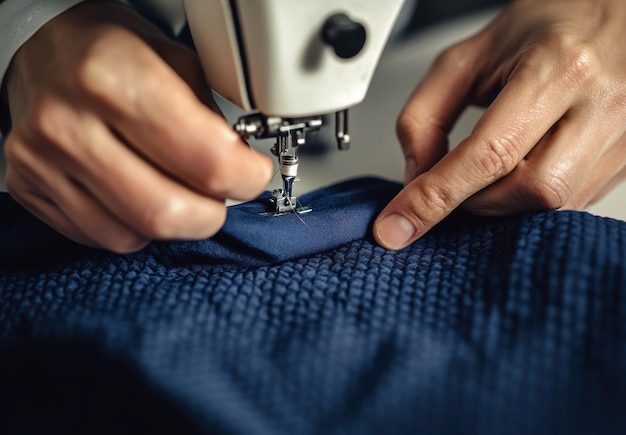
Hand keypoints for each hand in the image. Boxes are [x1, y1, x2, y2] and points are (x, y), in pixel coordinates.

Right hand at [2, 1, 271, 251]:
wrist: (43, 51)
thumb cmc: (114, 51)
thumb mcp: (177, 60)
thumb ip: (212, 119)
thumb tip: (241, 168)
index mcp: (112, 76)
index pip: (205, 161)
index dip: (245, 178)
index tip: (253, 174)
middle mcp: (68, 122)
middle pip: (166, 213)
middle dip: (210, 214)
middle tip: (221, 194)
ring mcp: (41, 160)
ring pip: (132, 235)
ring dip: (173, 224)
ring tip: (180, 192)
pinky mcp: (28, 186)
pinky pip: (101, 237)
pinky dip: (135, 229)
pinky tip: (140, 196)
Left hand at [374, 0, 625, 248]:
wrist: (617, 15)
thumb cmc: (548, 28)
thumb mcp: (469, 57)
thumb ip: (426, 115)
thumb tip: (415, 176)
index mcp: (559, 68)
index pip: (488, 154)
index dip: (436, 197)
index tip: (398, 225)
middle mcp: (601, 105)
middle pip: (527, 191)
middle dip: (476, 200)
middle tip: (455, 181)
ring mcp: (623, 136)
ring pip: (553, 207)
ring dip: (504, 204)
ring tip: (493, 169)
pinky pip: (574, 204)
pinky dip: (532, 201)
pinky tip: (523, 171)